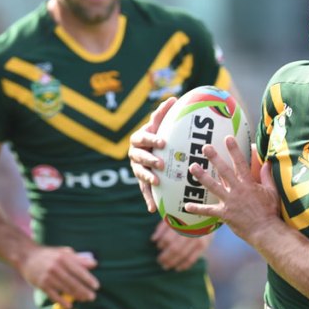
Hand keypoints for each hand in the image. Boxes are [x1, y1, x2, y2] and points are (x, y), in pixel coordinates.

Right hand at [19, 247, 99, 308]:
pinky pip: (53, 295)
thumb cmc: (49, 254)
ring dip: (76, 295)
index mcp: (63, 258)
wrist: (26, 256)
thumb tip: (94, 264)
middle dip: (84, 290)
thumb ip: (79, 259)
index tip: (96, 286)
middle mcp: (56, 267)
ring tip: (85, 299)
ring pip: (64, 288)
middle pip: (73, 281)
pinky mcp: (41, 284)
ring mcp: (48, 276)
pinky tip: (69, 306)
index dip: (88, 279)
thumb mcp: (63, 252)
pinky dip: (61, 301)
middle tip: (93, 297)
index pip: (79, 270)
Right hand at [129, 96, 175, 212]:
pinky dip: (148, 200)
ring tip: (157, 182)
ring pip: (140, 174)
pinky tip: (152, 210)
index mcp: (139, 139)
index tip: (162, 142)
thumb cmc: (159, 134)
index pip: (142, 138)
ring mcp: (137, 168)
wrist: (154, 149)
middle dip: (149, 160)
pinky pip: (144, 191)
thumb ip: (164, 114)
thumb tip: (173, 99)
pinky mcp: (142, 182)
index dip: (150, 140)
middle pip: (139, 157)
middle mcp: (135, 154)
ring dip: (147, 178)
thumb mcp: (161, 124)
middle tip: (161, 163)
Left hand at [152, 220, 212, 270]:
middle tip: (159, 261)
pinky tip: (177, 268)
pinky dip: (184, 265)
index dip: (161, 244)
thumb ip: (162, 226)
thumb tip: (153, 240)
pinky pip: (192, 258)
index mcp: (180, 223)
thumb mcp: (174, 215)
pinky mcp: (203, 245)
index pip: (168, 238)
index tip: (158, 247)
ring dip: (172, 262)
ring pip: (182, 255)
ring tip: (165, 266)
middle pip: (174, 248)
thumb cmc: (186, 216)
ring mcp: (197, 239)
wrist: (208, 216)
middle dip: (165, 257)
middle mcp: (189, 232)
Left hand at [186, 136, 281, 247]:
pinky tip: (186, 206)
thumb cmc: (270, 211)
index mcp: (249, 184)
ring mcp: (229, 202)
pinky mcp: (224, 214)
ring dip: (202, 177)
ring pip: (213, 187)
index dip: (234, 150)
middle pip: (224, 171)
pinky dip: (198, 209)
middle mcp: (237, 190)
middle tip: (205, 147)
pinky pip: (208, 211)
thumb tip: (267, 162)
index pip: (240, 163)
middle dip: (214, 158)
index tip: (228, 138)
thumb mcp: (272, 192)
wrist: (266, 231)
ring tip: (192, 167)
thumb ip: (267, 176)